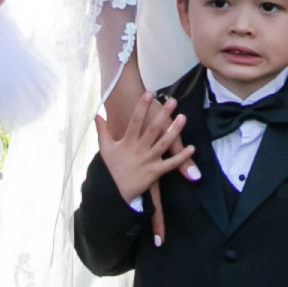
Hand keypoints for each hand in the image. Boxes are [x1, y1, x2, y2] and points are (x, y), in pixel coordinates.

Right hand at [94, 79, 195, 240]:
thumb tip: (96, 115)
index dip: (141, 107)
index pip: (135, 121)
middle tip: (172, 101)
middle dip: (163, 115)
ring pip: (163, 143)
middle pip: (152, 129)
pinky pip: (170, 164)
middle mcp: (138, 150)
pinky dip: (181, 157)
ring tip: (183, 117)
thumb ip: (102, 130)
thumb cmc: (109, 169)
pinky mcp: (154, 172)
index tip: (148, 94)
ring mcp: (147, 160)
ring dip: (174, 131)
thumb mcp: (104, 148)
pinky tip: (191, 148)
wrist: (111, 193)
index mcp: (127, 142)